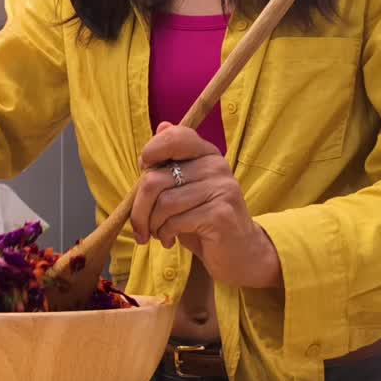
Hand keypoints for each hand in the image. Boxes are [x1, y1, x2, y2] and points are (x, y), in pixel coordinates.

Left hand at [129, 122, 281, 288]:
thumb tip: (162, 126)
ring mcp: (222, 188)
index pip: (175, 137)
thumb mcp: (184, 189)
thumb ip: (171, 162)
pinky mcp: (221, 213)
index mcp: (207, 154)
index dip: (151, 151)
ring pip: (163, 203)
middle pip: (155, 179)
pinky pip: (175, 221)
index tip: (143, 171)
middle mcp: (217, 166)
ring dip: (153, 225)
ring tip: (159, 233)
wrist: (240, 253)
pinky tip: (170, 240)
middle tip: (139, 228)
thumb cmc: (204, 220)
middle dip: (139, 208)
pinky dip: (165, 234)